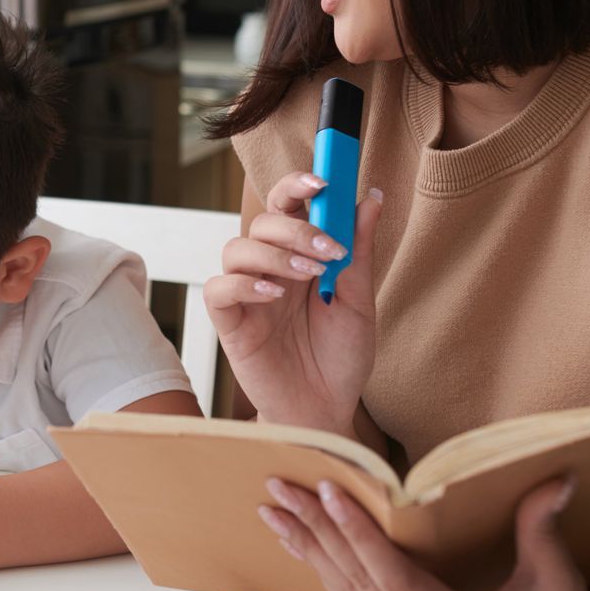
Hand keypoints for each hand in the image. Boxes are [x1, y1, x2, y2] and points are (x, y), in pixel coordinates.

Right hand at [203, 171, 382, 434]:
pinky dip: (244, 284)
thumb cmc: (341, 358)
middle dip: (296, 228)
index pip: (287, 206)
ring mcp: (247, 295)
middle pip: (262, 221)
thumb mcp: (359, 301)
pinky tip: (274, 296)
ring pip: (237, 248)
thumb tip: (370, 197)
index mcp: (300, 257)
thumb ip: (359, 249)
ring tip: (309, 277)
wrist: (327, 409)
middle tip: (329, 251)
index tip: (323, 180)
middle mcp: (270, 270)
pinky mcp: (230, 323)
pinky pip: (219, 288)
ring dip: (274, 254)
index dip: (297, 185)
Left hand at [258, 474, 589, 590]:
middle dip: (316, 530)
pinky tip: (305, 545)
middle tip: (280, 487)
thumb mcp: (558, 586)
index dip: (360, 535)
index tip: (328, 491)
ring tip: (276, 511)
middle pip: (359, 584)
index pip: (397, 580)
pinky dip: (329, 573)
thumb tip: (558, 475)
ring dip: (310, 551)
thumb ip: (543, 530)